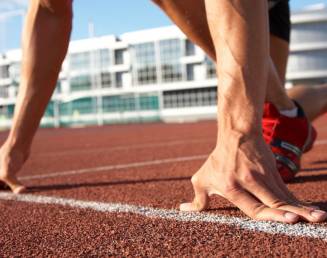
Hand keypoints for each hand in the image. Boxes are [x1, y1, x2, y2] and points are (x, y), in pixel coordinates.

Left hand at [180, 133, 326, 222]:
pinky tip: (309, 210)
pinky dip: (298, 201)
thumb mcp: (202, 178)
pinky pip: (286, 190)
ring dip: (303, 208)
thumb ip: (197, 199)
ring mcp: (264, 176)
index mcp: (232, 187)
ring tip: (320, 217)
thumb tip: (182, 209)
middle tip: (311, 220)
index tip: (289, 219)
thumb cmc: (217, 160)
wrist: (236, 134)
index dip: (272, 215)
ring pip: (284, 195)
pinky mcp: (273, 172)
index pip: (254, 206)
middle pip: (274, 201)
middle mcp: (250, 182)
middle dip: (293, 213)